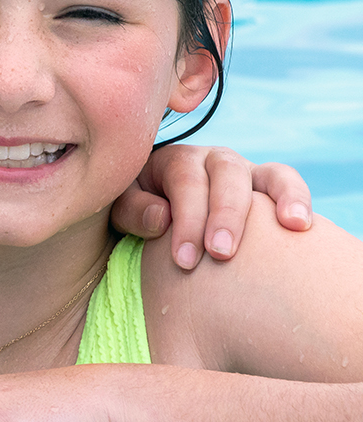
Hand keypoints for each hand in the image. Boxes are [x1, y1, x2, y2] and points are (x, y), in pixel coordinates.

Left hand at [112, 145, 312, 270]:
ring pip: (267, 172)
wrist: (157, 224)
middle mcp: (211, 160)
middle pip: (226, 174)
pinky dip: (298, 199)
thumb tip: (162, 218)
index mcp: (172, 161)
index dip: (187, 219)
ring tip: (291, 226)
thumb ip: (132, 212)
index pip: (185, 180)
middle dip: (226, 214)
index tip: (185, 261)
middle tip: (222, 253)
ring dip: (279, 198)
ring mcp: (243, 173)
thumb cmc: (136, 218)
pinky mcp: (266, 190)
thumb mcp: (118, 212)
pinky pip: (287, 184)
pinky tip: (302, 226)